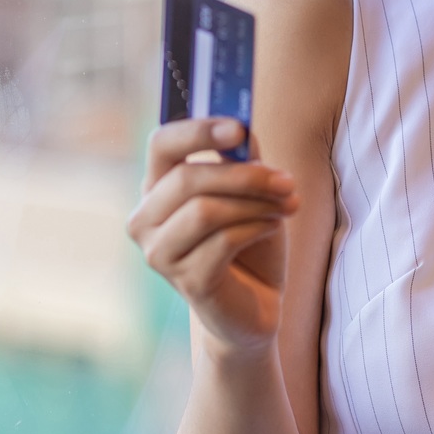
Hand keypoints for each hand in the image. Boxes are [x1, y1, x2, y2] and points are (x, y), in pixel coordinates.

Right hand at [127, 117, 299, 354]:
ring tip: (288, 205)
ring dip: (256, 204)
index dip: (197, 131)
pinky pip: (223, 242)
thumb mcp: (248, 194)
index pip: (162, 145)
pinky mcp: (186, 282)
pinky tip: (273, 228)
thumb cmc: (247, 243)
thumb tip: (242, 131)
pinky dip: (257, 228)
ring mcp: (160, 254)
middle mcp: (145, 220)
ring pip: (205, 211)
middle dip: (244, 175)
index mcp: (156, 188)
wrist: (254, 306)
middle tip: (286, 179)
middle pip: (187, 178)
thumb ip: (239, 160)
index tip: (237, 128)